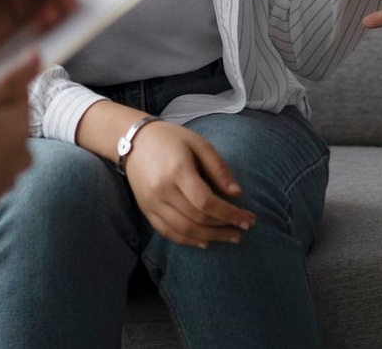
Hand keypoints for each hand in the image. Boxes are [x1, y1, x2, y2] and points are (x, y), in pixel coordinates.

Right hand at [123, 122, 256, 249]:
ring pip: (183, 230)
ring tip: (230, 237)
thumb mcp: (199, 144)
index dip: (229, 213)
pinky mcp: (146, 211)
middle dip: (224, 226)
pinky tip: (205, 242)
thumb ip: (218, 168)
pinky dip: (188, 240)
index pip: (206, 202)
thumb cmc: (171, 139)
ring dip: (210, 237)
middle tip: (244, 228)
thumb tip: (237, 194)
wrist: (134, 141)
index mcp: (178, 171)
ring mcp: (152, 204)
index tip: (248, 218)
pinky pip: (168, 232)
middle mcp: (162, 191)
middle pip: (197, 218)